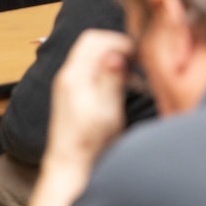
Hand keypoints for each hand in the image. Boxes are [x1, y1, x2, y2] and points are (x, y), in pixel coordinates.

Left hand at [44, 30, 131, 168]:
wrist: (70, 165)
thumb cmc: (89, 143)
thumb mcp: (107, 111)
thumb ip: (112, 80)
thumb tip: (117, 54)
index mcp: (74, 77)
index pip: (94, 39)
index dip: (119, 41)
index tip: (138, 54)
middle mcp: (68, 76)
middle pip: (93, 44)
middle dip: (118, 48)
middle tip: (138, 62)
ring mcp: (69, 84)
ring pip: (93, 57)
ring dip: (115, 61)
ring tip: (134, 80)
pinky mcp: (73, 93)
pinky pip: (92, 70)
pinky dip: (109, 72)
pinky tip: (123, 89)